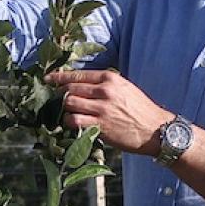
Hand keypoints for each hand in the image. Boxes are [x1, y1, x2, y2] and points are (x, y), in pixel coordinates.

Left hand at [46, 68, 171, 154]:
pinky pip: (74, 121)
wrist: (156, 130)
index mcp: (110, 79)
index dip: (59, 77)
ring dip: (64, 110)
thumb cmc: (141, 109)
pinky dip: (69, 122)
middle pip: (70, 89)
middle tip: (55, 100)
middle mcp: (104, 91)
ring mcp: (102, 109)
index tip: (48, 78)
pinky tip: (72, 124)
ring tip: (65, 113)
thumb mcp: (125, 88)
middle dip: (60, 95)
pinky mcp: (100, 126)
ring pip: (70, 105)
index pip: (78, 75)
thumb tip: (82, 84)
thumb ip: (104, 84)